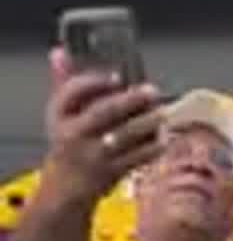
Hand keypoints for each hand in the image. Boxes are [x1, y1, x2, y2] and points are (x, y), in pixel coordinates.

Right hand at [43, 47, 163, 201]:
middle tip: (150, 91)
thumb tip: (60, 52)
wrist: (66, 187)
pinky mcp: (110, 173)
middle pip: (102, 113)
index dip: (93, 83)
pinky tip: (163, 138)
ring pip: (123, 136)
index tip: (116, 76)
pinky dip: (151, 148)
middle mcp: (74, 134)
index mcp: (60, 115)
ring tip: (162, 113)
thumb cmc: (69, 143)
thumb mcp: (61, 114)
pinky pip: (135, 159)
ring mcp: (93, 156)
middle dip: (129, 100)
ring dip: (146, 123)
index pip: (71, 93)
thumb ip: (66, 83)